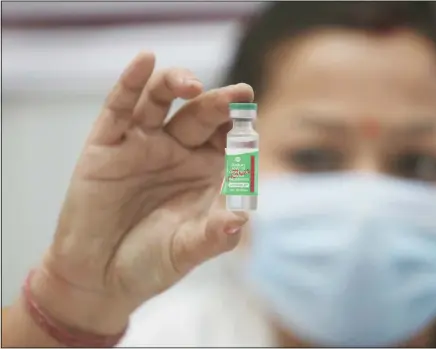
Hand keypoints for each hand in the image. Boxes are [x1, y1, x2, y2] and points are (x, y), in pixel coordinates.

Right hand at [31, 52, 252, 333]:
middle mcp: (175, 151)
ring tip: (192, 85)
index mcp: (202, 171)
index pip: (227, 140)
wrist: (98, 278)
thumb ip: (213, 236)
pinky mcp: (107, 145)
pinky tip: (145, 61)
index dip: (240, 129)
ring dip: (177, 84)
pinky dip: (130, 83)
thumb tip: (241, 219)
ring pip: (161, 101)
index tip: (253, 122)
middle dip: (219, 103)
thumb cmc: (148, 263)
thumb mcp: (185, 251)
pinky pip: (119, 108)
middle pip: (200, 115)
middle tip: (239, 94)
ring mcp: (141, 144)